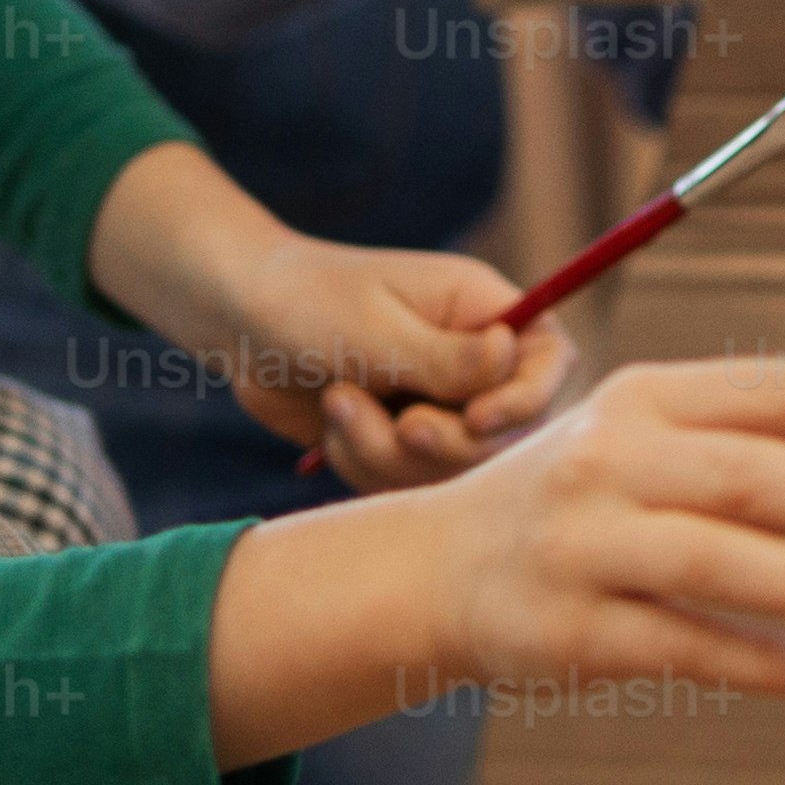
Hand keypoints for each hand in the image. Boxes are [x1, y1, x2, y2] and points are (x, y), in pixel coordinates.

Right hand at [205, 355, 784, 757]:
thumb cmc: (585, 502)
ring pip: (711, 560)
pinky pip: (679, 646)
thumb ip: (774, 452)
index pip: (763, 391)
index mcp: (645, 399)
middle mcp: (610, 462)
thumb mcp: (659, 449)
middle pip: (741, 475)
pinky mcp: (569, 631)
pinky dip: (760, 662)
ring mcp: (583, 547)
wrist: (436, 570)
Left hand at [225, 235, 574, 491]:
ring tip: (341, 405)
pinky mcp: (398, 441)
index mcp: (481, 311)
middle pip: (506, 434)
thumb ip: (446, 358)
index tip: (477, 418)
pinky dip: (365, 466)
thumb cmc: (304, 300)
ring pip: (450, 469)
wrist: (234, 319)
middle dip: (445, 442)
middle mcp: (470, 362)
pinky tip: (332, 425)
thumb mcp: (373, 328)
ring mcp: (436, 405)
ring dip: (390, 453)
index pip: (551, 361)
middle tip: (400, 425)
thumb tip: (513, 358)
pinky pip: (405, 484)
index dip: (529, 400)